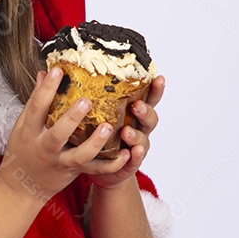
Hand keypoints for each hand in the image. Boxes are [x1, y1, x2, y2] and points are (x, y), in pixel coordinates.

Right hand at [0, 67, 139, 203]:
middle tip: (86, 101)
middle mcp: (45, 148)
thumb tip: (42, 73)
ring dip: (95, 143)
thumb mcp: (22, 126)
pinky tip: (125, 153)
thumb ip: (34, 101)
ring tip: (107, 127)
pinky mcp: (75, 172)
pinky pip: (95, 170)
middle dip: (71, 118)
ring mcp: (61, 162)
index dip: (46, 89)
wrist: (22, 187)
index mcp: (29, 132)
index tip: (57, 70)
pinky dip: (112, 164)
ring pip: (80, 155)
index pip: (36, 107)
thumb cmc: (22, 151)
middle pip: (58, 134)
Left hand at [88, 75, 163, 190]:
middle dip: (145, 111)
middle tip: (135, 106)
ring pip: (143, 140)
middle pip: (150, 118)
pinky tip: (133, 152)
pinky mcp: (129, 164)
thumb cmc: (100, 134)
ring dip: (136, 136)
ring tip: (126, 132)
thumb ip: (98, 97)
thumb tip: (80, 69)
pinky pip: (135, 161)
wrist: (101, 168)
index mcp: (134, 113)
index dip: (156, 90)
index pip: (149, 99)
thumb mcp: (101, 114)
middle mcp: (139, 129)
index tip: (159, 78)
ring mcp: (136, 147)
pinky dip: (135, 157)